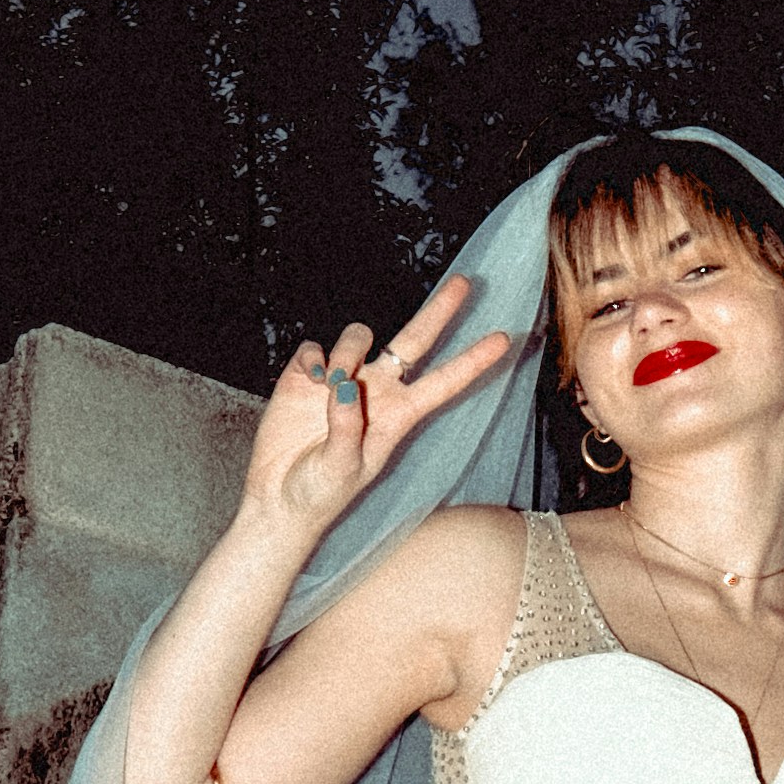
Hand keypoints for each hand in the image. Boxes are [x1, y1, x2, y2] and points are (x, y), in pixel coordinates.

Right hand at [244, 269, 516, 543]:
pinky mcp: (305, 377)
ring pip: (359, 337)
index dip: (472, 362)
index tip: (504, 340)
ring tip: (331, 382)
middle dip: (440, 312)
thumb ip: (346, 429)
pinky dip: (312, 359)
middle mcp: (375, 391)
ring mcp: (341, 379)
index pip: (443, 382)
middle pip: (414, 341)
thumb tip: (344, 386)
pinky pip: (314, 349)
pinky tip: (308, 380)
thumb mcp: (341, 470)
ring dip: (348, 352)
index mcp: (397, 416)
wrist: (279, 499)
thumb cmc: (319, 494)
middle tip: (466, 283)